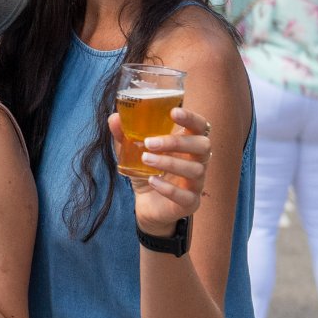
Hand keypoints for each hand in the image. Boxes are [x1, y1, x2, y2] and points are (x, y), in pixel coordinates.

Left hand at [106, 106, 210, 235]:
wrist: (147, 206)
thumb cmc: (146, 172)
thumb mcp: (133, 152)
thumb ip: (124, 135)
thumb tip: (114, 117)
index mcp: (187, 144)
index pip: (199, 126)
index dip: (191, 117)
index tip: (173, 111)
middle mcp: (198, 161)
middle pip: (203, 145)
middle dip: (176, 142)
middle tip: (149, 142)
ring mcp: (197, 183)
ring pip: (196, 170)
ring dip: (169, 163)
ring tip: (145, 159)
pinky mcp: (191, 202)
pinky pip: (187, 195)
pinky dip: (169, 187)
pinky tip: (152, 180)